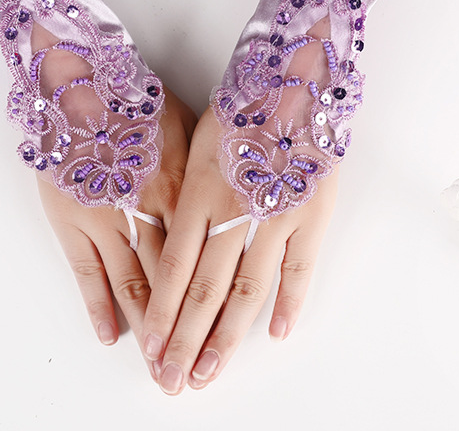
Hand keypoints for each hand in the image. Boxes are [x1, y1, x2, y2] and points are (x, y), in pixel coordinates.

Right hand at [37, 88, 194, 357]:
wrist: (83, 81)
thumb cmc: (138, 98)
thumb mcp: (188, 126)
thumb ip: (205, 170)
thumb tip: (227, 195)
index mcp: (182, 191)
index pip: (202, 263)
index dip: (210, 306)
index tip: (221, 340)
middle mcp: (149, 212)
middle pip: (171, 285)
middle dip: (181, 333)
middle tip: (188, 373)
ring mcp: (108, 219)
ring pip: (132, 285)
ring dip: (146, 330)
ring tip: (156, 368)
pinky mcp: (72, 218)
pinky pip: (87, 271)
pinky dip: (98, 305)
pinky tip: (109, 334)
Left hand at [141, 108, 337, 394]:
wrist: (291, 78)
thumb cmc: (236, 104)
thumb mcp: (193, 141)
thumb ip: (181, 192)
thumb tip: (166, 235)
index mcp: (197, 191)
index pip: (173, 268)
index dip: (159, 312)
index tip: (147, 347)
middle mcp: (232, 210)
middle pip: (204, 289)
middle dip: (184, 339)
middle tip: (172, 380)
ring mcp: (274, 215)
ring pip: (246, 288)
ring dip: (227, 336)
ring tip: (209, 371)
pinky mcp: (310, 212)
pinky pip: (298, 267)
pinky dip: (287, 303)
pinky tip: (274, 333)